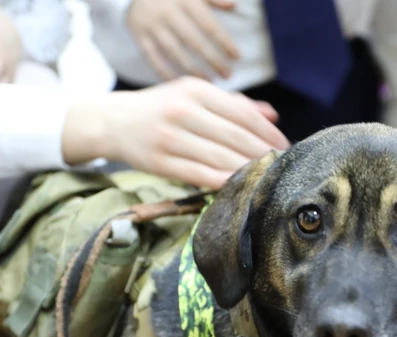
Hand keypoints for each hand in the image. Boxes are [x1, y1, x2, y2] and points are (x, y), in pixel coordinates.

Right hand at [62, 77, 288, 188]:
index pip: (242, 113)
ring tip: (265, 177)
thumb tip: (272, 115)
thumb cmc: (160, 108)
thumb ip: (233, 103)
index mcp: (195, 90)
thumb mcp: (193, 95)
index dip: (267, 132)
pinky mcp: (160, 161)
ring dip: (246, 169)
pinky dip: (222, 181)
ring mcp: (170, 137)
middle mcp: (183, 111)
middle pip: (234, 136)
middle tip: (281, 166)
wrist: (112, 121)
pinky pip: (199, 174)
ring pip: (219, 157)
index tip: (284, 146)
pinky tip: (238, 185)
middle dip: (263, 153)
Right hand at [127, 0, 239, 79]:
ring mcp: (153, 27)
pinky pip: (154, 60)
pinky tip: (182, 84)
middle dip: (212, 60)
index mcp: (185, 1)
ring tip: (210, 83)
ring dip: (194, 70)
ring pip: (175, 53)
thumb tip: (233, 6)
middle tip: (228, 75)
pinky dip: (167, 74)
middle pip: (193, 41)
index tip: (236, 57)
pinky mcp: (141, 38)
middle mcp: (168, 13)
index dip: (223, 41)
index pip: (208, 24)